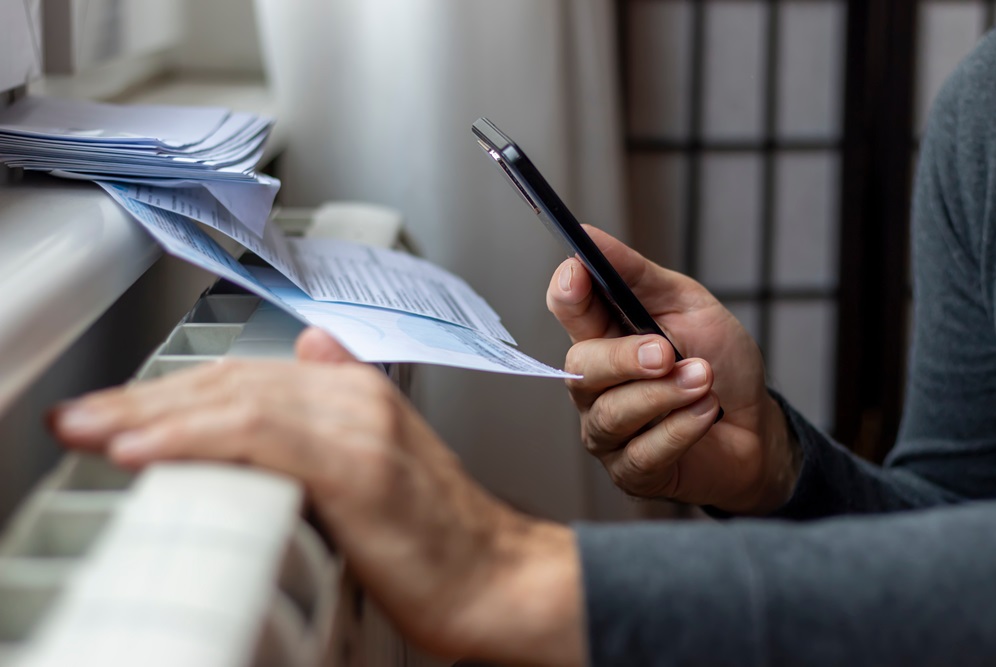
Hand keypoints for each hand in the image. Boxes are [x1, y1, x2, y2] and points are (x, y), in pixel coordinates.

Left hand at [50, 328, 583, 665]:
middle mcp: (356, 396)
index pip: (245, 376)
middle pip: (232, 380)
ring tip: (94, 431)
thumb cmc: (439, 537)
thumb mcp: (384, 457)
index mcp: (358, 391)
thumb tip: (312, 350)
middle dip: (145, 398)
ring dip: (153, 415)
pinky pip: (260, 438)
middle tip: (82, 416)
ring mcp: (360, 427)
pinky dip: (194, 440)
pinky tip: (145, 450)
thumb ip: (340, 403)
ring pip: (237, 400)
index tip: (114, 412)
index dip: (171, 391)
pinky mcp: (358, 468)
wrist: (497, 578)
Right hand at [546, 226, 799, 514]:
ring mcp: (608, 430)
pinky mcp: (630, 470)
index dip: (566, 292)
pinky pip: (641, 452)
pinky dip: (680, 429)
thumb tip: (588, 235)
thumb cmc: (719, 363)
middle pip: (579, 367)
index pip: (567, 309)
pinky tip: (706, 414)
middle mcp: (596, 385)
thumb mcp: (688, 305)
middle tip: (667, 352)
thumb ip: (637, 274)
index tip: (580, 274)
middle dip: (625, 358)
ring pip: (611, 413)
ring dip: (664, 395)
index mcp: (604, 335)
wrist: (756, 427)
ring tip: (704, 381)